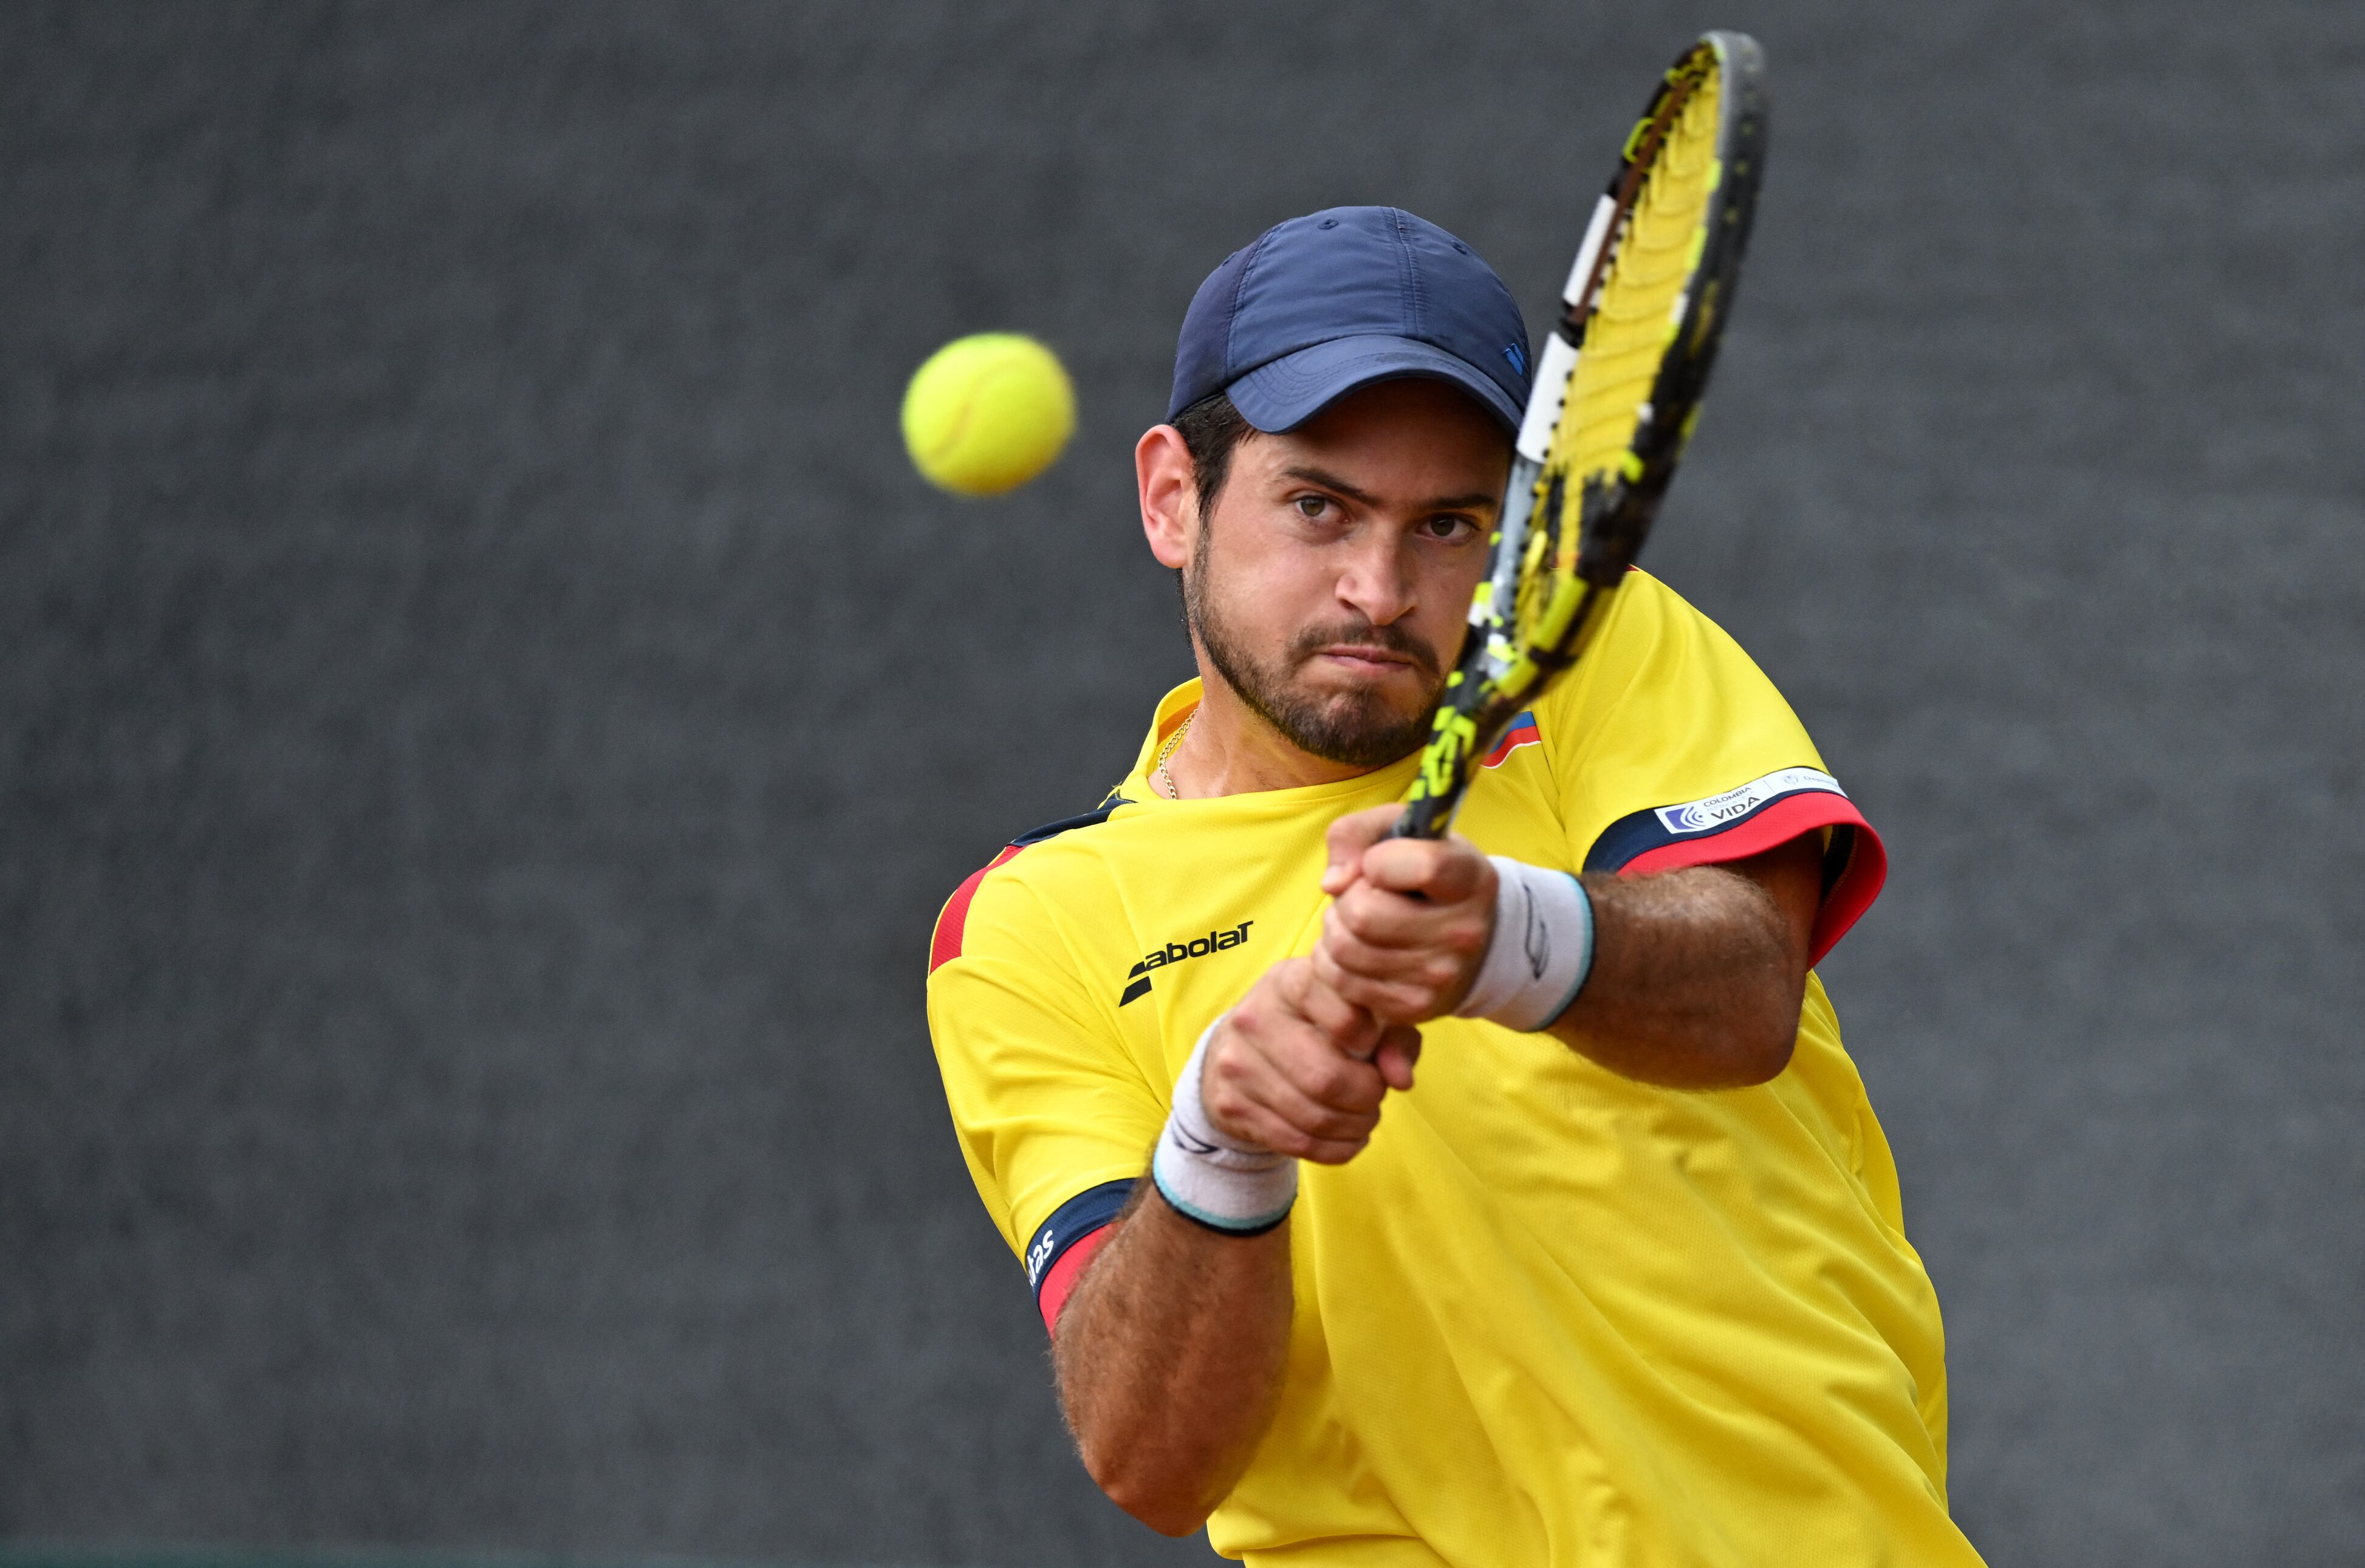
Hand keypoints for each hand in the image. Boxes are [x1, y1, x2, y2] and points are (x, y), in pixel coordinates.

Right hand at [1202, 957, 1421, 1164]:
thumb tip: (1401, 1080)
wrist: (1236, 1050)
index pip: (1344, 1015)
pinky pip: (1297, 1142)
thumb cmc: (1312, 1026)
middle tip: (1376, 1095)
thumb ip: (1393, 1037)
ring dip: (1355, 1127)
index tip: (1372, 1045)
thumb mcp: (1355, 1014)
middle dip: (1367, 1096)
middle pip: (1327, 1077)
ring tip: (1365, 1118)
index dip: (1371, 1038)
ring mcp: (1237, 1064)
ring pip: (1314, 1116)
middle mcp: (1255, 1018)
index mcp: (1289, 982)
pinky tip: (1348, 1139)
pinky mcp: (1232, 1105)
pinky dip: (1335, 1149)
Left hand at [1313, 803, 1496, 1024]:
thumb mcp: (1398, 832)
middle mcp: (1464, 931)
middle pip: (1363, 914)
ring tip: (1355, 923)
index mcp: (1469, 877)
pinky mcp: (1415, 1007)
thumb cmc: (1421, 875)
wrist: (1466, 939)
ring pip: (1346, 949)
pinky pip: (1343, 982)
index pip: (1422, 867)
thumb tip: (1333, 883)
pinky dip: (1334, 963)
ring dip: (1335, 930)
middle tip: (1358, 897)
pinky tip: (1356, 950)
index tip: (1378, 863)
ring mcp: (1441, 975)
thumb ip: (1355, 834)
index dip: (1379, 861)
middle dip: (1346, 900)